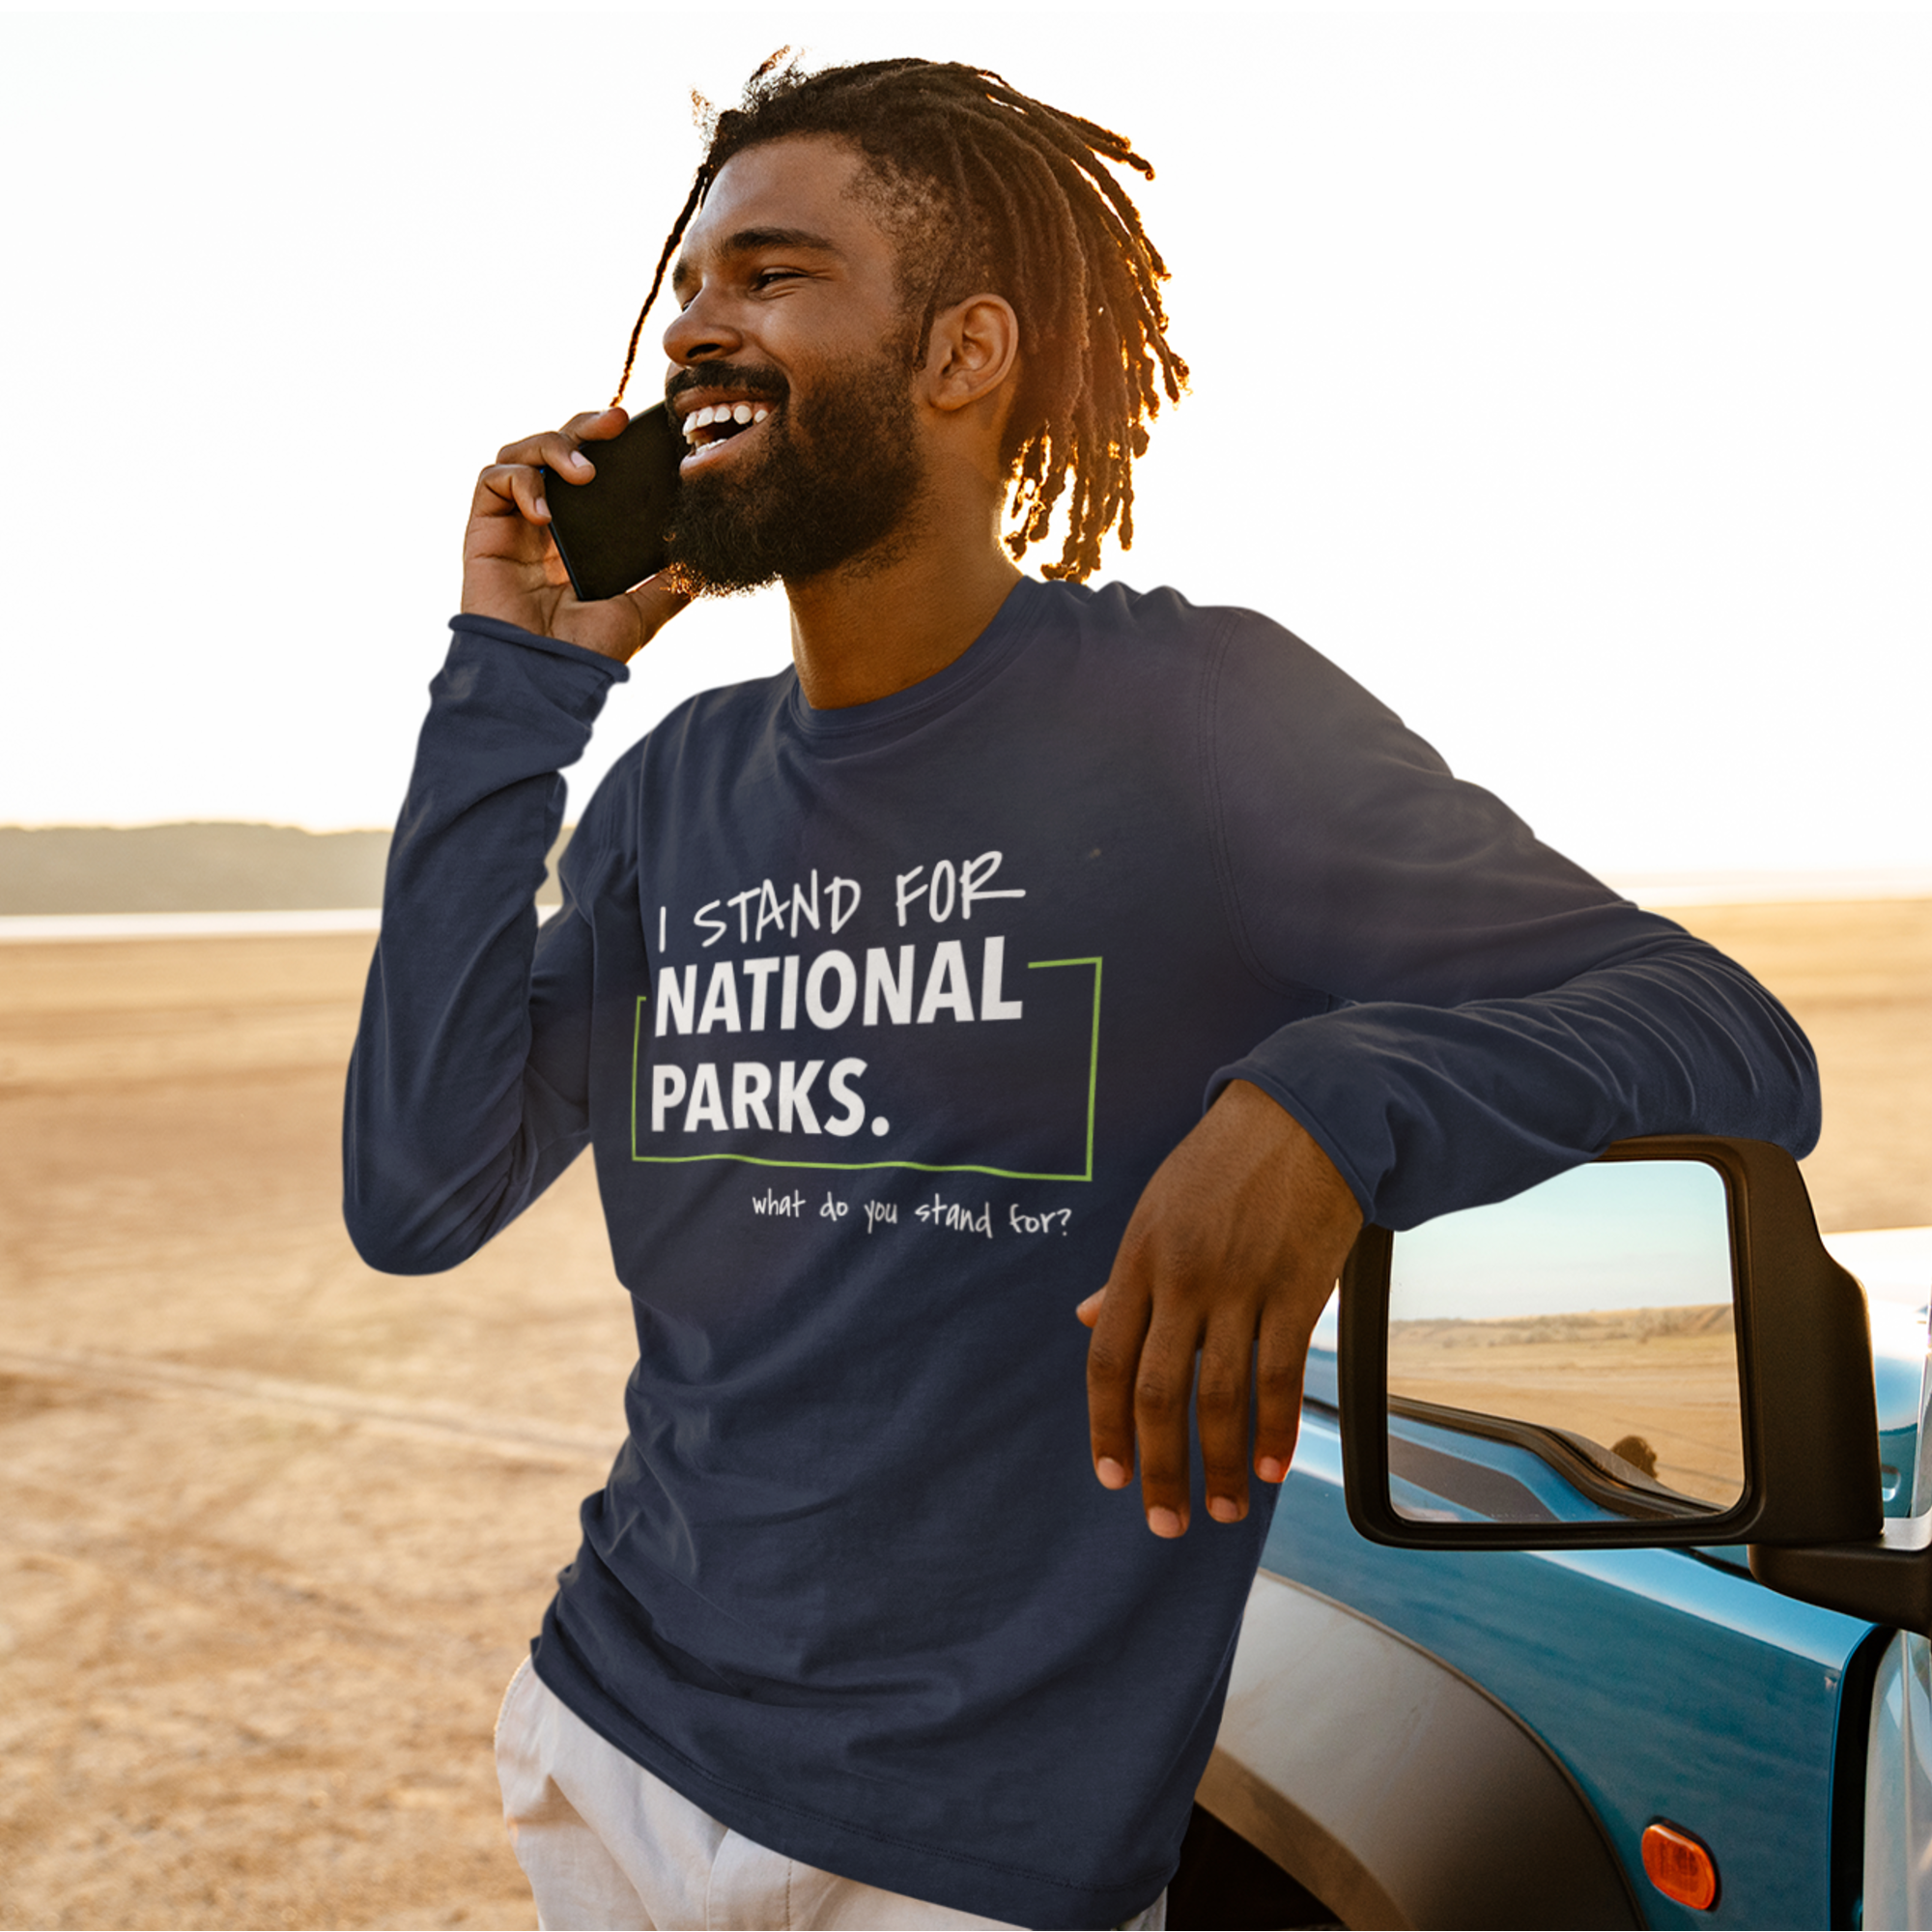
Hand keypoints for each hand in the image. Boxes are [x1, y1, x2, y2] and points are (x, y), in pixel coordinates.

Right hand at [461, 406, 687, 662]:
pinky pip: (493, 479)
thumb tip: (707, 559)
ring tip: (584, 472)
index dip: (609, 441)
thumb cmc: (587, 652)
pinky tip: (545, 511)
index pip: (593, 468)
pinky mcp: (484, 530)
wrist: (543, 680)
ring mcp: (513, 523)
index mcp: (581, 534)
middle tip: (616, 422)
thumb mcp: (643, 612)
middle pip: (557, 447)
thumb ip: (672, 583)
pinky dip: (520, 482)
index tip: (641, 428)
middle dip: (585, 426)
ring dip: (553, 447)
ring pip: (523, 452)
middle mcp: (546, 522)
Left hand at [1079, 1080, 1362, 1536]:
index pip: (1106, 1361)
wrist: (1303, 1113)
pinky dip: (1275, 1428)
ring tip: (1223, 1508)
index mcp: (1138, 1258)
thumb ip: (1125, 1274)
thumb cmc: (1224, 1163)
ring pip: (1217, 1396)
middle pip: (1155, 1392)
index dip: (1105, 1428)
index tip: (1111, 1477)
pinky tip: (1271, 1465)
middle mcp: (1180, 1277)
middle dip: (1158, 1468)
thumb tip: (1085, 1318)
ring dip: (1217, 1465)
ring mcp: (1238, 1284)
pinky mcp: (1295, 1288)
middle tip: (1165, 1522)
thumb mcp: (1156, 1208)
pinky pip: (1280, 1374)